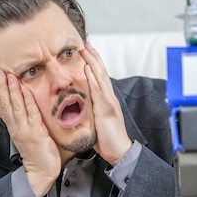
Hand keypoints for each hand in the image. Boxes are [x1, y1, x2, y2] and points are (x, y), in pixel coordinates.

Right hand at [0, 69, 60, 196]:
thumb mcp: (25, 134)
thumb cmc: (36, 153)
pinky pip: (31, 114)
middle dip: (2, 86)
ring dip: (12, 90)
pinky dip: (27, 102)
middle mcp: (17, 127)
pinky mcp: (36, 132)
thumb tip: (20, 106)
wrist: (41, 171)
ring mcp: (25, 130)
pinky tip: (24, 91)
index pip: (2, 106)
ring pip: (16, 107)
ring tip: (10, 76)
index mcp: (13, 127)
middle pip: (6, 104)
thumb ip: (22, 121)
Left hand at [82, 43, 132, 165]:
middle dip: (93, 57)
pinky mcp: (106, 109)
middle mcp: (109, 98)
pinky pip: (98, 91)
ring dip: (92, 62)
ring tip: (85, 50)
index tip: (87, 53)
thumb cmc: (107, 139)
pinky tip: (87, 69)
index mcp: (106, 100)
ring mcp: (108, 102)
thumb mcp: (96, 122)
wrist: (119, 151)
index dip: (94, 64)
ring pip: (100, 77)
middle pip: (101, 72)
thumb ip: (89, 112)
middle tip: (85, 44)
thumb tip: (77, 108)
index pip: (100, 77)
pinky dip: (92, 78)